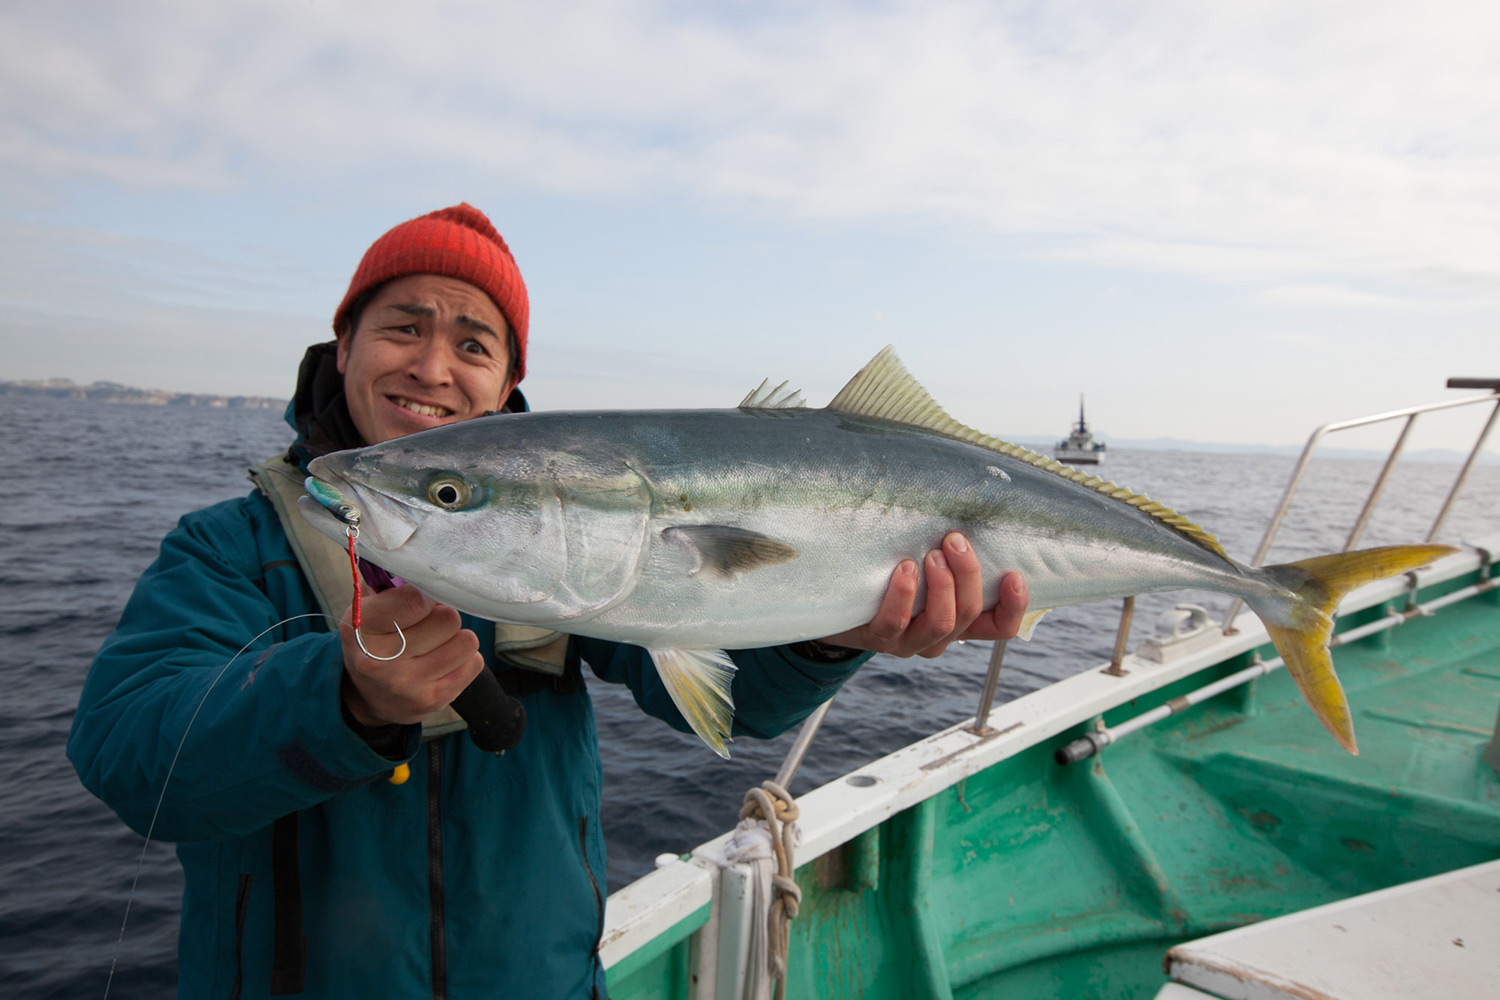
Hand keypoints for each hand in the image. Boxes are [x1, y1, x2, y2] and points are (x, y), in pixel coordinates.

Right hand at [339, 583, 484, 726]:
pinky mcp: (433, 701)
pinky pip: (475, 663)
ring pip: (466, 641)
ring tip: (437, 643)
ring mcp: (408, 684)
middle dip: (443, 616)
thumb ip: (395, 588)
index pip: (416, 600)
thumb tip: (434, 572)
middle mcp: (381, 660)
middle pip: (448, 619)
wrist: (367, 696)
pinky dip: (464, 658)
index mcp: (361, 628)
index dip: (426, 596)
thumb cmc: (374, 642)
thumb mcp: (368, 611)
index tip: (421, 601)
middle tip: (429, 624)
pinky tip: (442, 661)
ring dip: (456, 638)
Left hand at [818, 532, 1028, 658]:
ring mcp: (908, 642)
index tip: (1013, 574)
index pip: (1001, 627)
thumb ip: (949, 555)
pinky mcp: (878, 638)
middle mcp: (938, 637)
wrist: (838, 605)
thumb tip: (968, 510)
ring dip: (942, 585)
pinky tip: (904, 568)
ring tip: (932, 554)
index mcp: (958, 623)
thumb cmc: (890, 577)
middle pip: (968, 613)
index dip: (1015, 606)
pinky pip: (896, 622)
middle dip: (967, 573)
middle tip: (955, 540)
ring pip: (940, 623)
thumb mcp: (926, 568)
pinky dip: (905, 594)